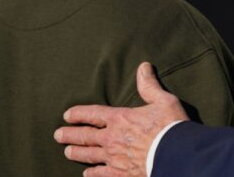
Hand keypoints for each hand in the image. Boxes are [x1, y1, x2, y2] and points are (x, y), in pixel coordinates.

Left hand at [53, 62, 188, 175]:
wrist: (176, 155)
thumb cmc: (171, 126)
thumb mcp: (163, 100)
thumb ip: (149, 85)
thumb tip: (143, 66)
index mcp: (120, 119)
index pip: (93, 114)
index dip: (78, 114)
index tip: (67, 115)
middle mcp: (112, 138)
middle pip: (85, 136)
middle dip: (70, 135)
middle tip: (58, 135)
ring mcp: (114, 158)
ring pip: (89, 155)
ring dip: (76, 153)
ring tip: (66, 152)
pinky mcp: (121, 174)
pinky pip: (101, 174)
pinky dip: (92, 173)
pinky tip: (87, 173)